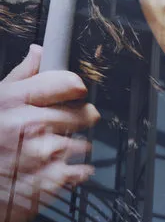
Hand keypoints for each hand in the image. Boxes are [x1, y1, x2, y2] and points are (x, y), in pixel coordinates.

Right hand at [0, 45, 99, 221]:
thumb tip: (39, 52)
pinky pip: (77, 172)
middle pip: (81, 113)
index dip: (75, 86)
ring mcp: (37, 155)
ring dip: (74, 146)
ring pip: (80, 143)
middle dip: (81, 117)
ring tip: (54, 148)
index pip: (66, 83)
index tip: (78, 90)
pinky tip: (57, 167)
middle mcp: (26, 125)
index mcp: (12, 101)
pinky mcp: (44, 181)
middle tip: (75, 120)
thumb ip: (20, 77)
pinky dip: (75, 172)